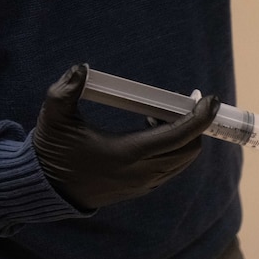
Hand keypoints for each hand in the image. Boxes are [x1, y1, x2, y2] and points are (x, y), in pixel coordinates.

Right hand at [33, 64, 219, 209]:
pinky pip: (172, 168)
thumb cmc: (52, 153)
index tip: (210, 100)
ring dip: (183, 137)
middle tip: (177, 105)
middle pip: (189, 148)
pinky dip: (174, 149)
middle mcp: (142, 172)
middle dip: (194, 125)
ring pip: (183, 160)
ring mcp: (145, 184)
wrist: (47, 190)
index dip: (200, 118)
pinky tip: (152, 133)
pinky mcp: (142, 189)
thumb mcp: (54, 119)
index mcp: (128, 154)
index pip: (179, 136)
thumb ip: (65, 91)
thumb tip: (82, 68)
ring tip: (156, 117)